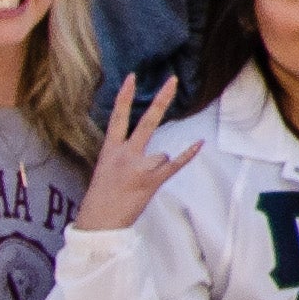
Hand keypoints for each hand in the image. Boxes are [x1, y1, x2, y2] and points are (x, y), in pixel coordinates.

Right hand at [71, 77, 207, 232]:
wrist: (99, 222)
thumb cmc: (101, 197)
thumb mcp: (104, 169)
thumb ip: (121, 154)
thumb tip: (148, 150)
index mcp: (110, 150)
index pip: (118, 117)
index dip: (125, 96)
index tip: (133, 77)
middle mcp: (125, 154)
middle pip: (147, 121)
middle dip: (160, 100)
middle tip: (172, 81)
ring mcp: (140, 167)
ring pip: (161, 154)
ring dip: (157, 166)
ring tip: (140, 184)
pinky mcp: (152, 181)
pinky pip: (175, 164)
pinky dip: (187, 155)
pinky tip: (199, 143)